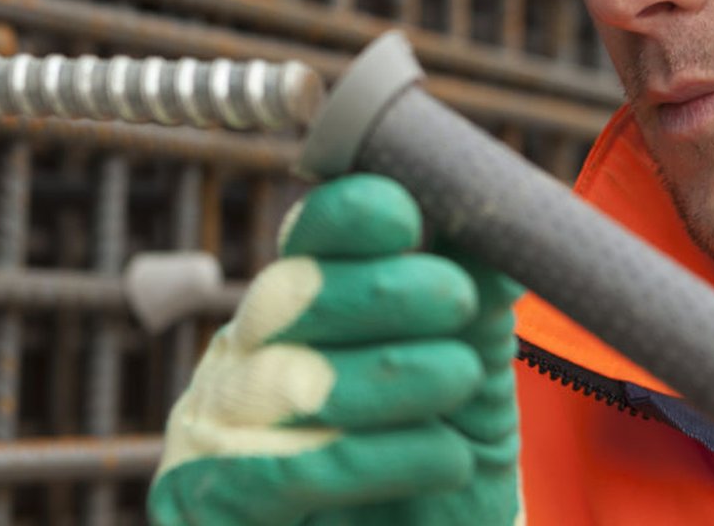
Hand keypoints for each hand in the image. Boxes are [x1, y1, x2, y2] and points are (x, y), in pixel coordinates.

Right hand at [148, 173, 521, 524]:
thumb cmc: (432, 482)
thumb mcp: (467, 392)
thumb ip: (472, 318)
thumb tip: (502, 247)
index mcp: (296, 309)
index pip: (309, 237)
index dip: (348, 217)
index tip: (408, 216)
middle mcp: (242, 355)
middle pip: (292, 294)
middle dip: (379, 288)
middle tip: (456, 297)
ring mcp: (216, 429)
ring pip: (296, 381)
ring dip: (390, 372)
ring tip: (462, 375)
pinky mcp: (211, 503)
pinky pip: (296, 469)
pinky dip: (384, 458)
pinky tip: (447, 457)